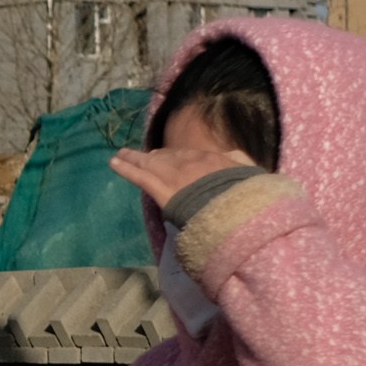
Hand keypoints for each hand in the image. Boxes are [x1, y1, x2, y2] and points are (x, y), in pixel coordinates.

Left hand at [109, 141, 257, 208]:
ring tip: (121, 155)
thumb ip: (242, 164)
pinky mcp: (162, 190)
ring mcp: (175, 175)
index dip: (177, 156)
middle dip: (155, 156)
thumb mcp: (252, 176)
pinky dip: (125, 168)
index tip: (170, 156)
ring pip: (150, 163)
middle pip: (168, 157)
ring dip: (134, 158)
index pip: (190, 155)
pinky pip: (140, 176)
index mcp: (213, 160)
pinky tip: (113, 162)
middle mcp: (191, 162)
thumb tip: (234, 157)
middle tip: (143, 155)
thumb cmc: (248, 198)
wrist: (237, 210)